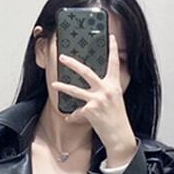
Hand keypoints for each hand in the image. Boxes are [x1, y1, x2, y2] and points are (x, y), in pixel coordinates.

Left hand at [50, 33, 138, 165]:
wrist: (119, 136)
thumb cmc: (117, 119)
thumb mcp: (115, 100)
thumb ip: (107, 89)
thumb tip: (96, 84)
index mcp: (114, 85)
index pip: (114, 63)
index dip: (113, 49)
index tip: (110, 37)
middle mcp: (106, 90)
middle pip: (86, 72)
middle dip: (73, 63)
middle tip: (63, 57)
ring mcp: (98, 100)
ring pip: (76, 90)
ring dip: (63, 86)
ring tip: (54, 83)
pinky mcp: (91, 111)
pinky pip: (76, 111)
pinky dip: (72, 116)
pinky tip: (69, 118)